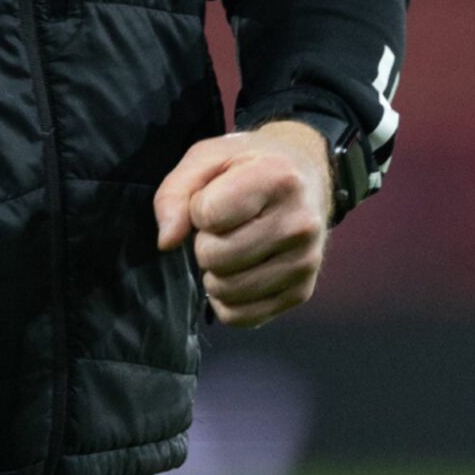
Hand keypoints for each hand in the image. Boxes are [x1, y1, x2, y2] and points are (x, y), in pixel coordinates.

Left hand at [153, 120, 331, 327]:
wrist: (307, 176)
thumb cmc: (250, 165)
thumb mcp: (207, 157)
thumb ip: (175, 193)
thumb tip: (167, 243)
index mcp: (278, 178)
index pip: (207, 214)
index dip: (198, 207)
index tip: (217, 197)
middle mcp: (299, 223)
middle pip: (214, 257)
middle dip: (206, 242)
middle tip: (225, 226)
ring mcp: (305, 262)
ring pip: (226, 291)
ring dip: (215, 272)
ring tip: (233, 246)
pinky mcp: (302, 292)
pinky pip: (241, 317)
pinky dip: (228, 299)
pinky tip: (240, 272)